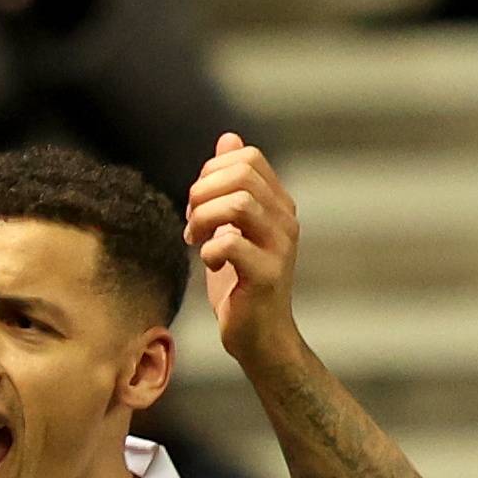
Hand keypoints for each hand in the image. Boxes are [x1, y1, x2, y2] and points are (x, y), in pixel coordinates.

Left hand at [185, 135, 304, 375]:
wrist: (259, 338)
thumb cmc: (240, 284)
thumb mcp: (231, 227)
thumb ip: (229, 185)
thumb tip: (228, 139)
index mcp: (278, 205)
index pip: (248, 158)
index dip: (212, 171)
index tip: (198, 203)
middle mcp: (285, 220)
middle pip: (242, 175)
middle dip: (203, 193)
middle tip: (192, 222)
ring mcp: (280, 248)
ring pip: (239, 203)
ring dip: (204, 218)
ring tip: (196, 239)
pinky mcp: (268, 275)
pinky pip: (231, 244)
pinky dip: (209, 250)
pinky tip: (209, 263)